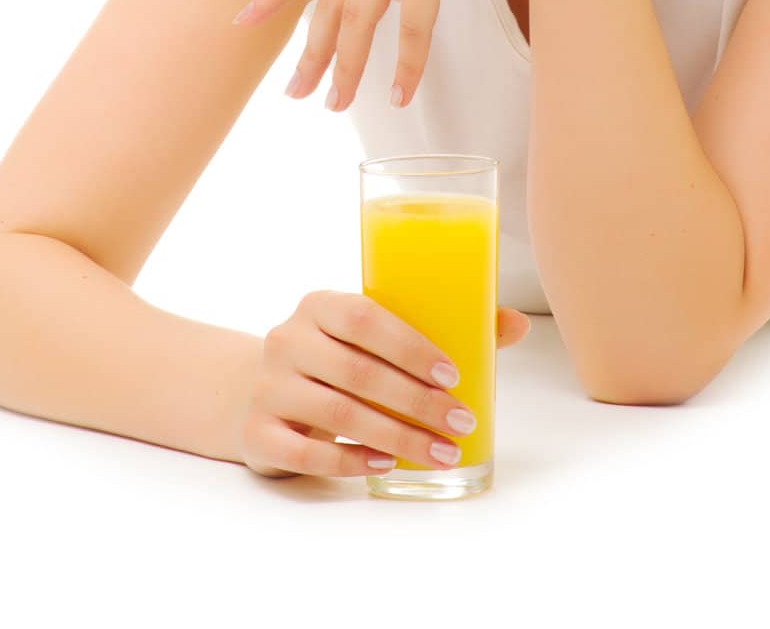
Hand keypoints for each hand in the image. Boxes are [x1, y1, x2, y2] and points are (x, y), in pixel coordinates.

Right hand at [239, 290, 531, 479]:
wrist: (253, 389)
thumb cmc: (333, 357)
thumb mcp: (369, 335)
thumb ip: (438, 325)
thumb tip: (516, 322)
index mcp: (320, 304)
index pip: (364, 317)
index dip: (409, 346)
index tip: (452, 374)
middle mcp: (288, 339)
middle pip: (357, 372)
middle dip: (416, 402)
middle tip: (460, 423)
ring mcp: (268, 387)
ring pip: (337, 414)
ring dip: (395, 437)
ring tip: (438, 452)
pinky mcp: (257, 432)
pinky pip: (305, 452)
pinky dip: (348, 460)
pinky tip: (384, 465)